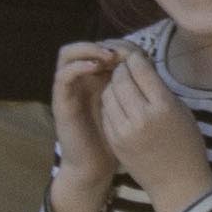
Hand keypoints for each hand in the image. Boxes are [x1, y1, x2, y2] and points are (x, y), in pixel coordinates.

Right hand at [47, 34, 124, 211]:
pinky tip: (96, 68)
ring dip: (88, 50)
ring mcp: (69, 90)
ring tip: (108, 57)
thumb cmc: (120, 141)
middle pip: (85, 45)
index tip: (141, 52)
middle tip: (122, 53)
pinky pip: (63, 76)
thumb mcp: (133, 109)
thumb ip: (137, 87)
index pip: (104, 47)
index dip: (121, 44)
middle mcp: (81, 81)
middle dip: (105, 44)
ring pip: (68, 53)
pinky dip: (78, 66)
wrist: (97, 167)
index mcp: (98, 80)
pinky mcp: (61, 102)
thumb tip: (150, 62)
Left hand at [101, 41, 209, 211]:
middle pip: (120, 78)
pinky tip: (120, 106)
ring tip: (122, 87)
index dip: (136, 59)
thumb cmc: (186, 144)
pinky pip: (106, 112)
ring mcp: (125, 130)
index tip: (137, 59)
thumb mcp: (181, 110)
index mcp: (163, 105)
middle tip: (126, 70)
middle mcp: (142, 116)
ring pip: (108, 93)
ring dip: (114, 86)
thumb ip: (159, 88)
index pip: (139, 68)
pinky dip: (111, 104)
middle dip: (122, 70)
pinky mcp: (114, 141)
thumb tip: (140, 66)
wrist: (177, 183)